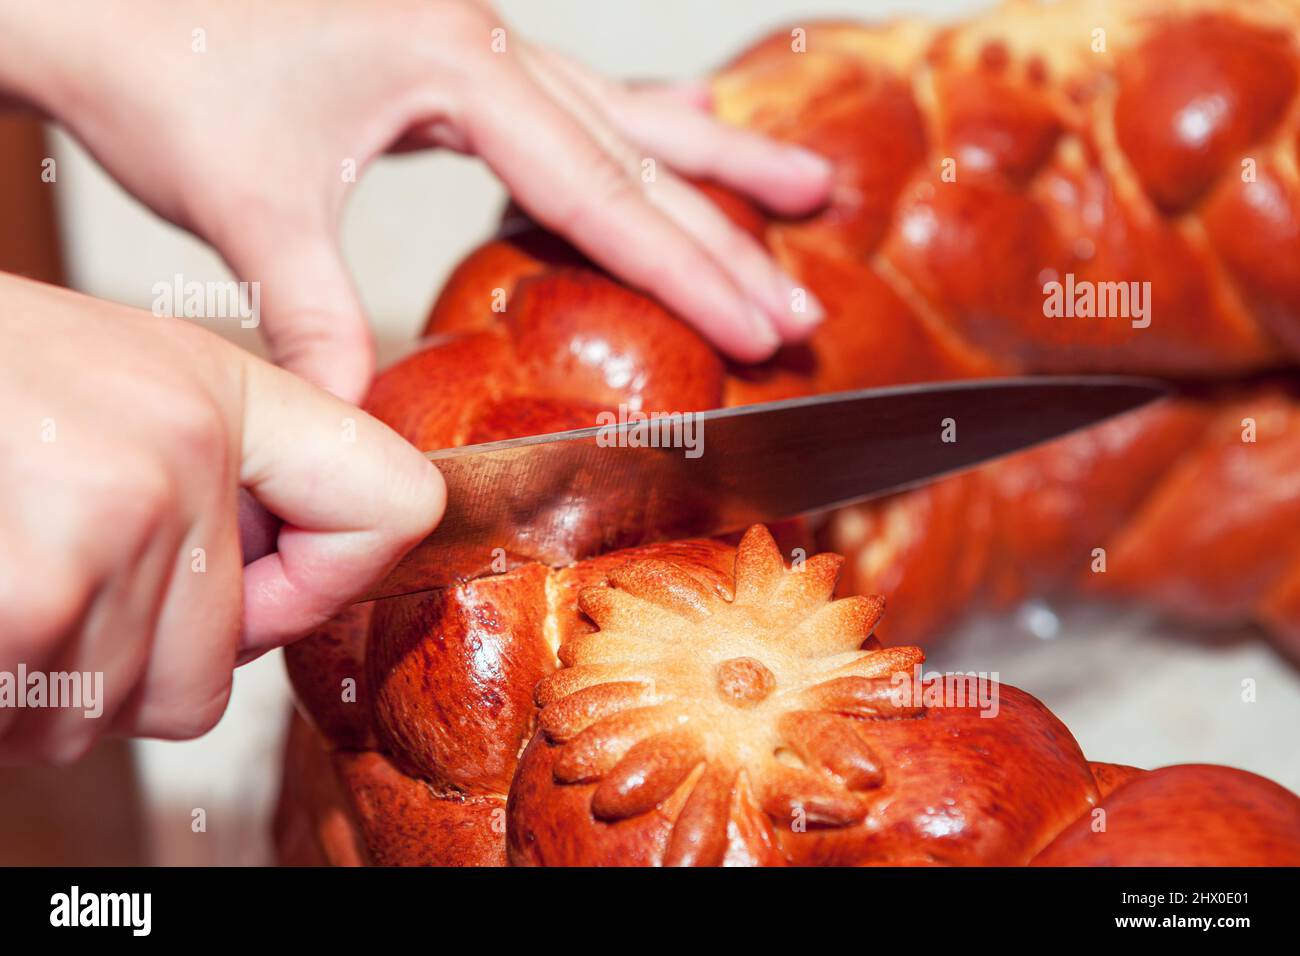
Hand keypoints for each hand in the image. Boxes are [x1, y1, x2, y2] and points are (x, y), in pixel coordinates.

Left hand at [0, 0, 831, 401]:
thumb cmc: (157, 58)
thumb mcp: (246, 204)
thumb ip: (315, 316)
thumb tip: (360, 427)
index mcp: (457, 65)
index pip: (601, 190)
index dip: (690, 269)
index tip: (764, 327)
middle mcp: (483, 39)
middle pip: (634, 151)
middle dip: (727, 235)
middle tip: (807, 300)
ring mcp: (471, 36)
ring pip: (617, 110)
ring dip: (711, 162)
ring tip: (804, 187)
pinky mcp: (446, 52)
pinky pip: (568, 99)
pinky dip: (633, 130)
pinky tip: (678, 136)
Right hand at [0, 274, 443, 762]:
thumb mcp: (113, 384)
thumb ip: (217, 479)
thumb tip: (292, 597)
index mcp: (216, 392)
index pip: (391, 505)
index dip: (331, 577)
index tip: (270, 582)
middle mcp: (175, 452)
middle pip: (214, 675)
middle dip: (126, 664)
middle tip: (45, 574)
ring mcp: (97, 526)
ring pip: (112, 714)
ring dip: (41, 681)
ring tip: (1, 564)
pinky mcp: (22, 601)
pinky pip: (32, 725)